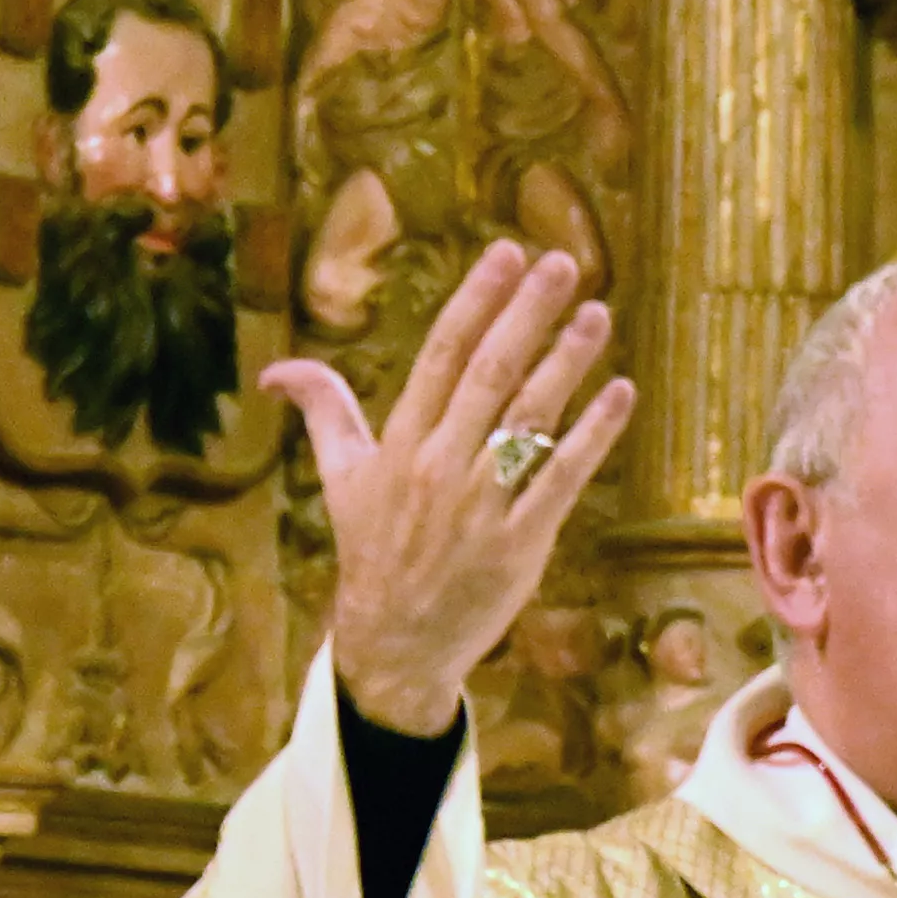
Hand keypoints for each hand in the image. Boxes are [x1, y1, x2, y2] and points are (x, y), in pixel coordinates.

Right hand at [268, 243, 635, 736]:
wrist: (396, 643)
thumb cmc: (373, 552)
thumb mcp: (341, 479)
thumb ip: (323, 412)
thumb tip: (276, 370)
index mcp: (400, 444)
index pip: (440, 356)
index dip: (476, 302)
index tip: (506, 254)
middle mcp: (440, 467)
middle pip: (490, 375)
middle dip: (528, 315)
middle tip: (563, 264)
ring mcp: (483, 505)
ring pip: (531, 419)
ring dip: (568, 362)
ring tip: (598, 314)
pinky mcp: (522, 543)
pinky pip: (562, 478)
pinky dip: (593, 434)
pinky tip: (620, 393)